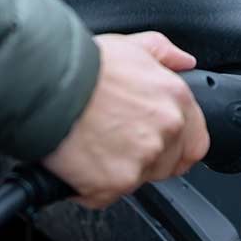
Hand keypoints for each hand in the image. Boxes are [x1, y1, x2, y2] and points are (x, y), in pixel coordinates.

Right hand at [44, 31, 209, 208]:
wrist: (45, 85)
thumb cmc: (82, 66)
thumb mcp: (130, 44)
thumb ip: (163, 53)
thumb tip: (185, 61)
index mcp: (175, 99)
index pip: (196, 141)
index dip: (176, 146)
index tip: (158, 146)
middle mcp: (166, 131)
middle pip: (166, 164)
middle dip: (143, 159)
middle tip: (111, 142)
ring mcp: (143, 159)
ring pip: (136, 180)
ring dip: (116, 171)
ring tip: (90, 146)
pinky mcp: (116, 183)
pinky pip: (105, 195)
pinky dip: (88, 186)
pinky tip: (75, 162)